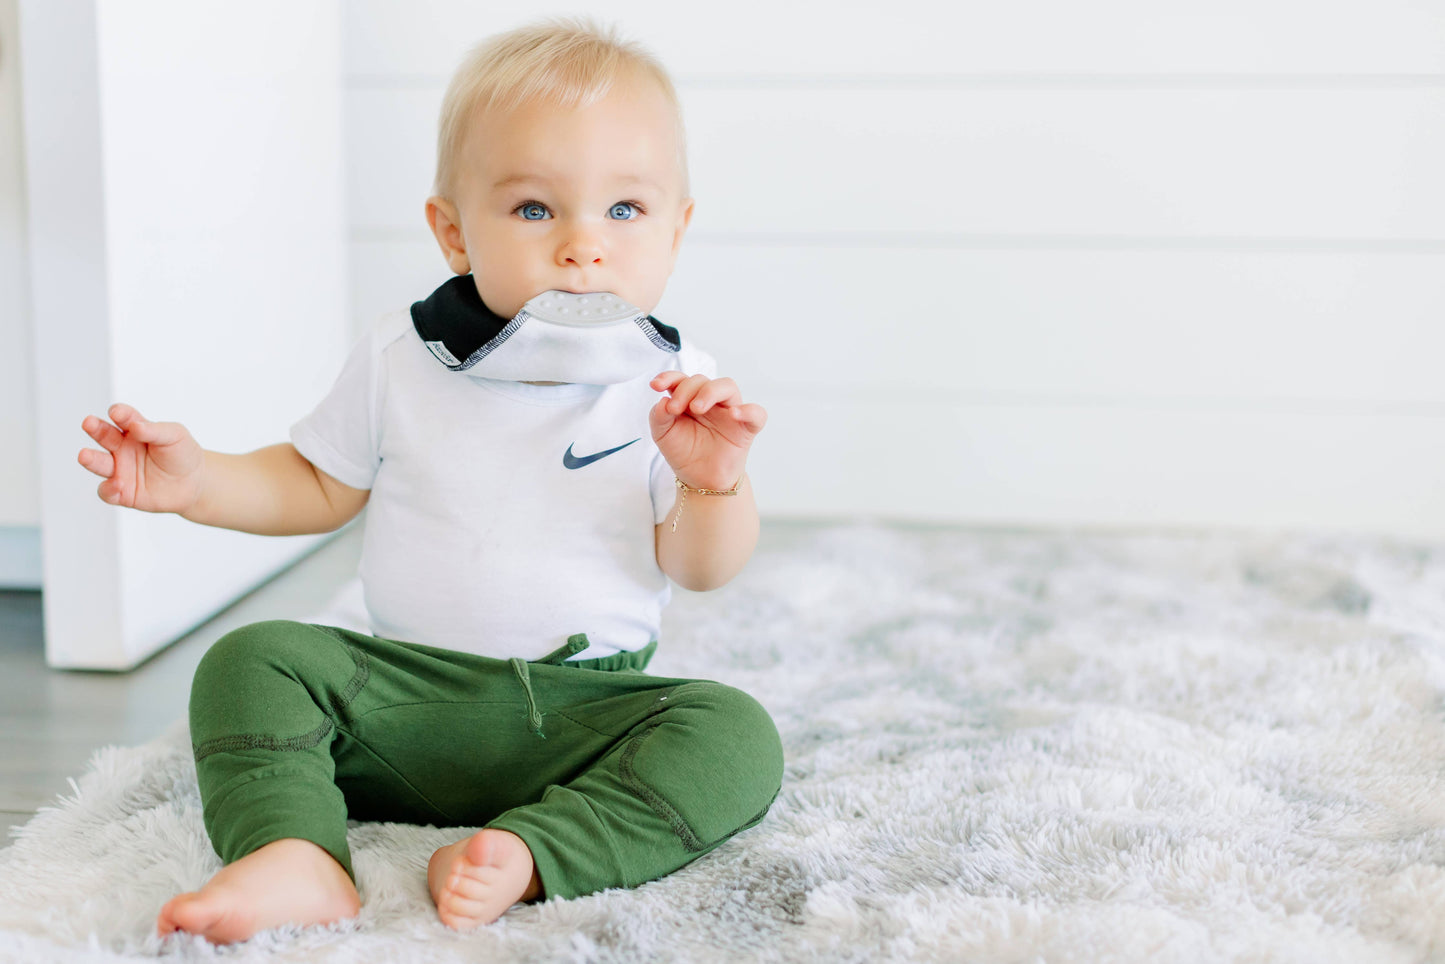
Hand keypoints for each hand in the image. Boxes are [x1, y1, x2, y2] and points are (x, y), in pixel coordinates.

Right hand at [77, 403, 205, 513]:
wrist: (194, 483)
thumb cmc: (182, 454)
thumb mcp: (175, 436)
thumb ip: (154, 430)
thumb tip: (134, 426)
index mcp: (134, 430)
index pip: (123, 418)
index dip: (119, 414)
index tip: (117, 412)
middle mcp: (122, 448)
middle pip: (104, 436)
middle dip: (95, 429)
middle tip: (88, 423)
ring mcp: (121, 470)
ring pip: (99, 464)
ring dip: (90, 459)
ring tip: (84, 455)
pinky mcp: (123, 492)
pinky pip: (108, 492)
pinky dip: (109, 489)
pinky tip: (116, 484)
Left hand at [648, 372, 766, 490]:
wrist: (700, 480)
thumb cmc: (684, 452)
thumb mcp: (663, 435)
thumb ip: (658, 417)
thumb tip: (663, 400)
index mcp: (689, 399)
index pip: (681, 379)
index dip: (669, 377)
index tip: (655, 386)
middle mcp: (710, 401)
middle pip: (702, 380)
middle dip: (685, 390)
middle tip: (675, 409)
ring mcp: (730, 412)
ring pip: (728, 386)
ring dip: (710, 392)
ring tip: (696, 408)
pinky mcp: (746, 428)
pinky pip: (756, 413)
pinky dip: (748, 411)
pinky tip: (734, 414)